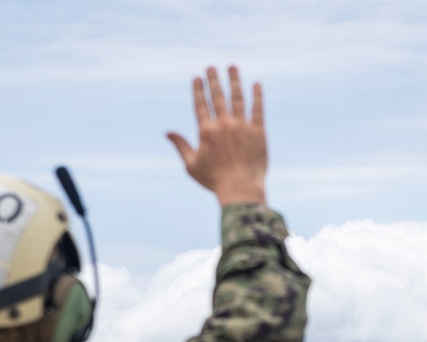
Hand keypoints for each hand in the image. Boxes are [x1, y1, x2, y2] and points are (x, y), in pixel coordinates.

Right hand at [167, 66, 267, 206]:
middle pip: (217, 96)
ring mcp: (242, 126)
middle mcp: (223, 125)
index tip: (197, 77)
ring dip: (234, 80)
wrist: (241, 189)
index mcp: (206, 131)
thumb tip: (167, 133)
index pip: (200, 104)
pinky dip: (257, 96)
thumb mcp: (192, 165)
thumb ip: (181, 145)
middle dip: (214, 79)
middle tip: (212, 67)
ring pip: (237, 98)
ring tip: (232, 67)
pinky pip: (258, 109)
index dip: (198, 89)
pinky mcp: (258, 132)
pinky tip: (256, 84)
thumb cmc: (214, 180)